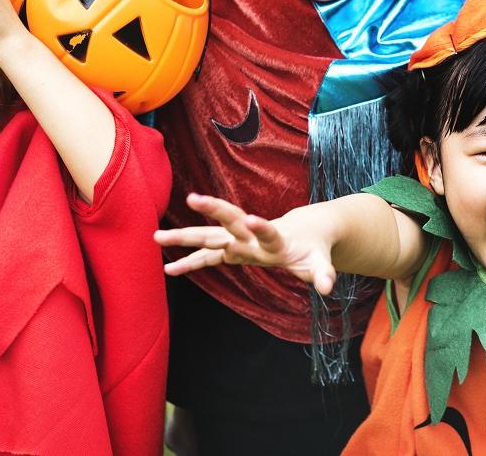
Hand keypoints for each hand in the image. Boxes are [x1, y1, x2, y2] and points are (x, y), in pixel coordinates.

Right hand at [154, 193, 339, 294]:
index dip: (261, 226)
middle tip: (193, 198)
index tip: (251, 218)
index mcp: (277, 239)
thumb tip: (328, 288)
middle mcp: (253, 236)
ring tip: (157, 235)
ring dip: (186, 234)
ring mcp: (240, 241)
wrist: (307, 232)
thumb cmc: (313, 249)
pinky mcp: (233, 250)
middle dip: (214, 209)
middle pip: (232, 221)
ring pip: (211, 234)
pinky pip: (207, 255)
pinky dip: (190, 262)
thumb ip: (323, 273)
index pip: (268, 230)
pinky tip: (168, 268)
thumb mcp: (321, 262)